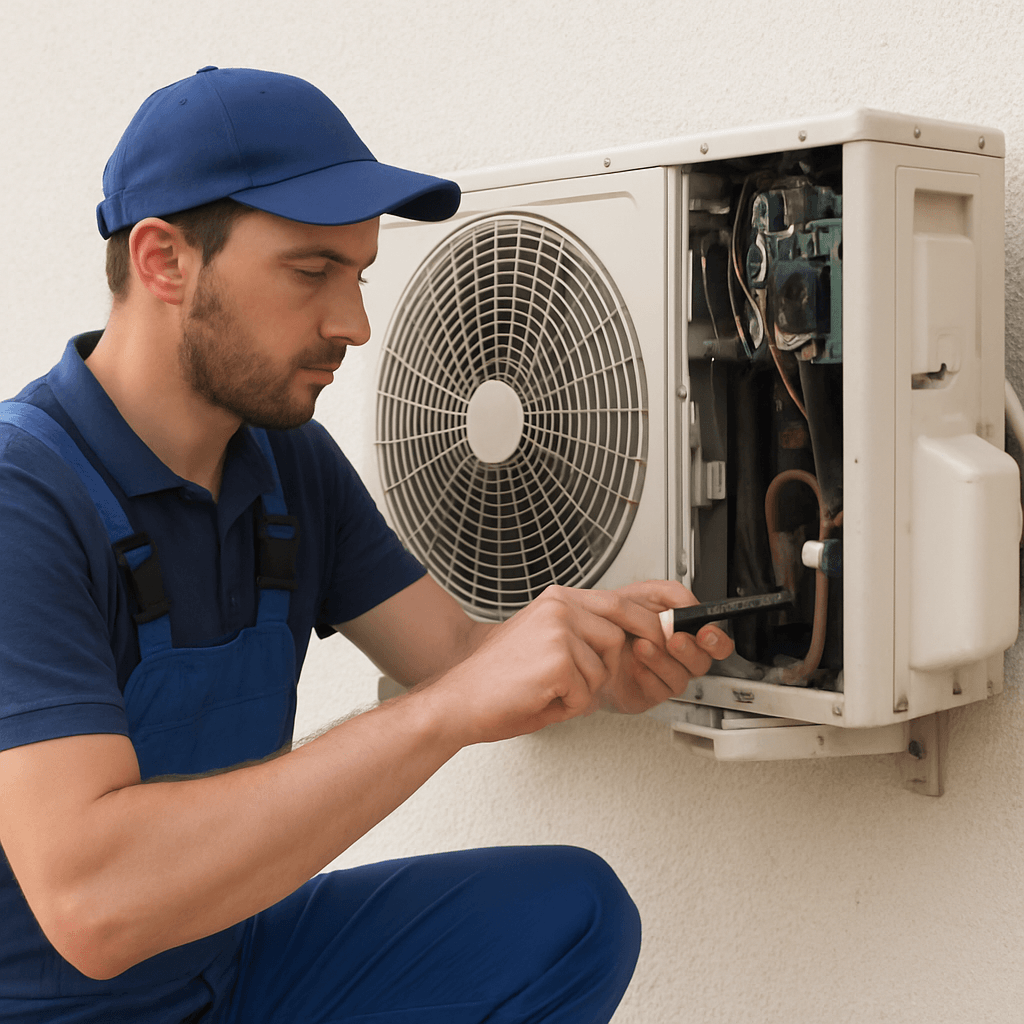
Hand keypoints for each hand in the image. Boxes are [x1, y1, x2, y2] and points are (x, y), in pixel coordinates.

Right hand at [420, 581, 733, 743]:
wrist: (459, 700)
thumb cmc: (498, 681)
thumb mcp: (542, 642)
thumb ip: (581, 634)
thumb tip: (625, 642)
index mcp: (559, 600)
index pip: (621, 602)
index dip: (647, 623)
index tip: (665, 636)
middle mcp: (561, 607)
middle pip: (623, 632)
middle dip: (621, 661)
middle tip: (596, 678)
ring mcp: (560, 631)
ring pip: (606, 666)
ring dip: (585, 689)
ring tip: (550, 690)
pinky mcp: (559, 660)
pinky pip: (587, 691)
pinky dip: (569, 706)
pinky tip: (541, 699)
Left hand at [594, 580, 733, 714]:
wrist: (588, 635)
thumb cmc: (619, 616)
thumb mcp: (646, 593)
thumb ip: (674, 594)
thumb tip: (692, 607)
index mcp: (685, 633)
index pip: (716, 644)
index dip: (716, 641)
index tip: (705, 633)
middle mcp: (679, 658)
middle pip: (702, 663)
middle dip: (689, 651)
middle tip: (673, 640)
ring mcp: (664, 677)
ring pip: (680, 678)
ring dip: (663, 662)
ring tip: (643, 646)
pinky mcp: (648, 693)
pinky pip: (658, 691)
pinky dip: (647, 677)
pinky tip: (635, 665)